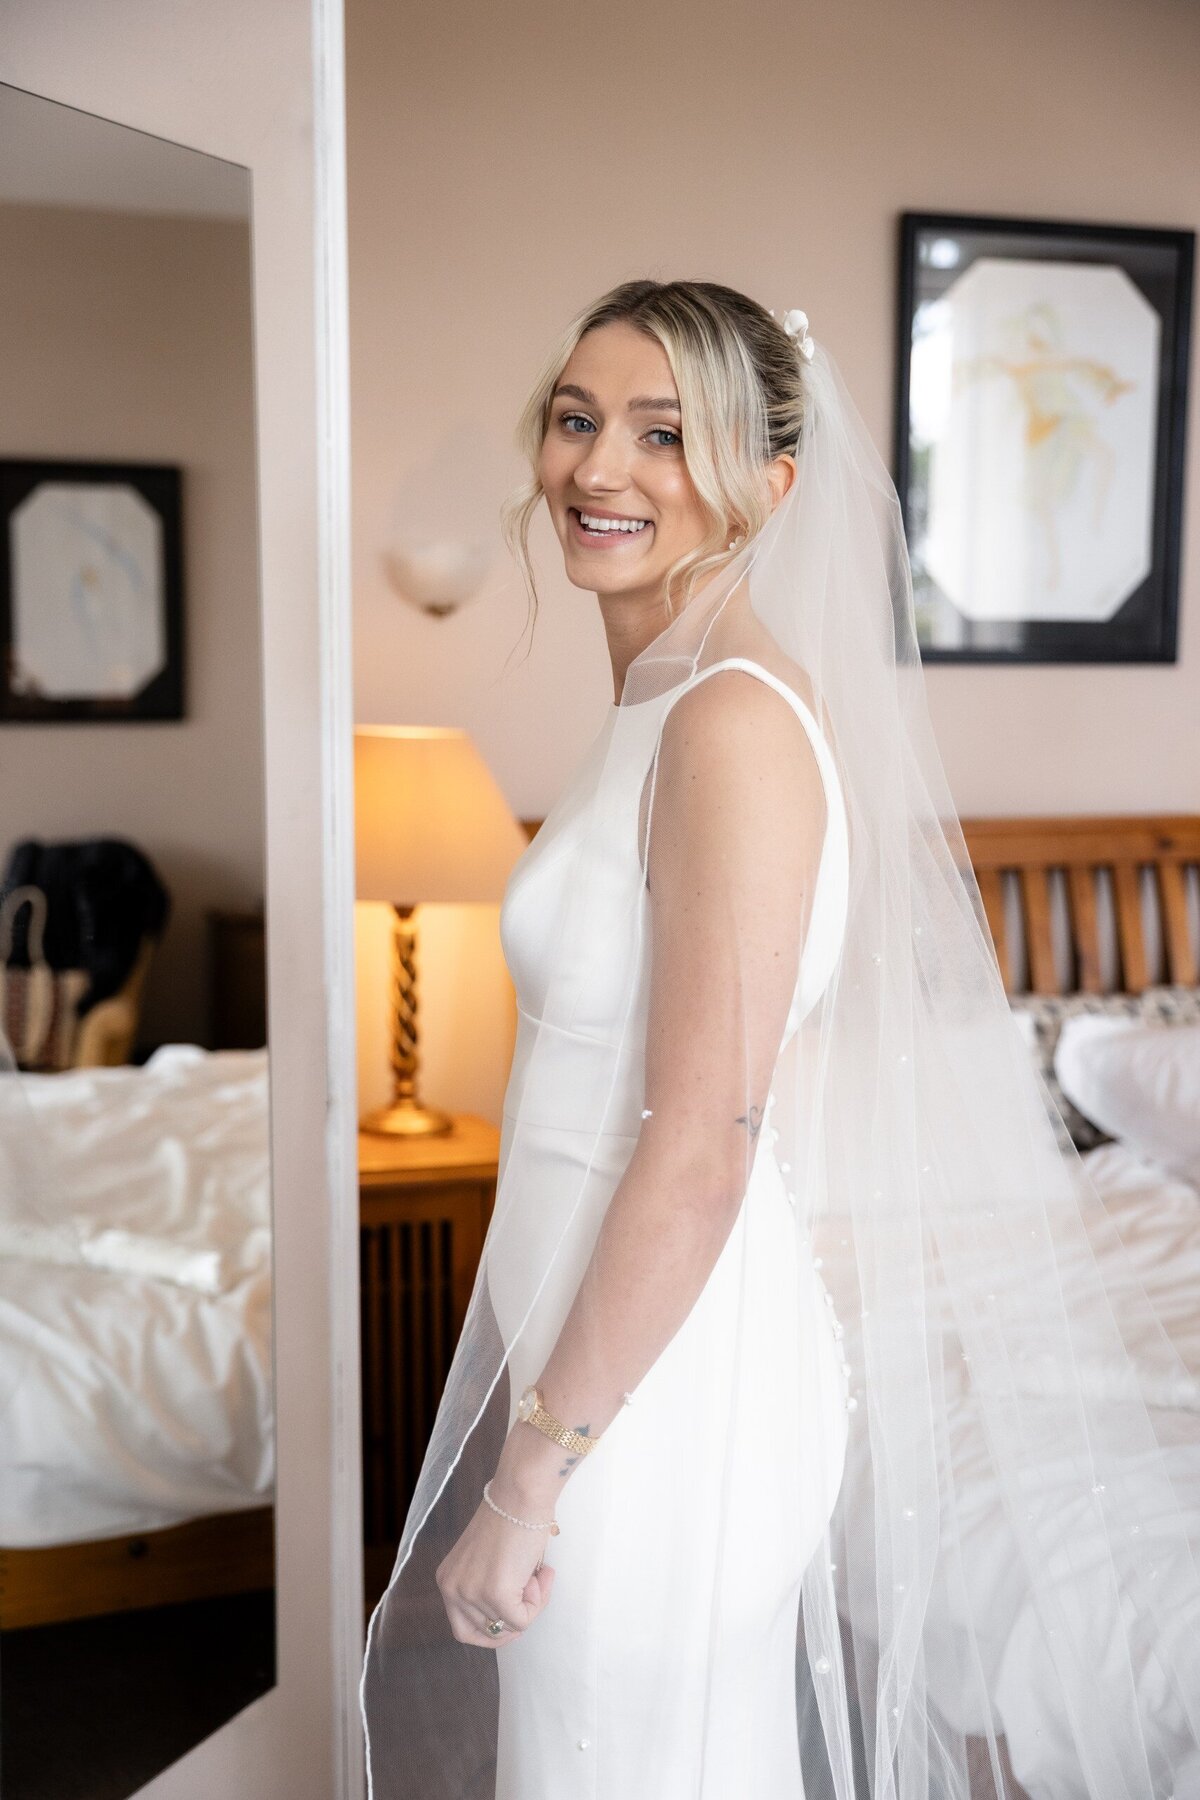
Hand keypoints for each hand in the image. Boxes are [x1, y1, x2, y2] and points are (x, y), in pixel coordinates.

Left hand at [435, 1493, 555, 1649]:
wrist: (521, 1492)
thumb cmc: (511, 1517)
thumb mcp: (485, 1562)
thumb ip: (487, 1588)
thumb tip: (509, 1619)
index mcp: (447, 1579)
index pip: (463, 1628)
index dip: (492, 1629)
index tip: (515, 1614)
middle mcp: (452, 1589)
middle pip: (483, 1634)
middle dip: (512, 1623)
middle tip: (532, 1599)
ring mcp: (472, 1593)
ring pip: (508, 1626)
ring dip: (531, 1604)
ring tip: (540, 1574)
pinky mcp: (496, 1594)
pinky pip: (523, 1620)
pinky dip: (538, 1602)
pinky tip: (542, 1573)